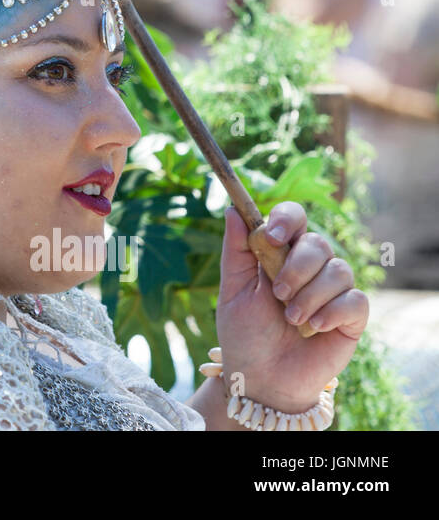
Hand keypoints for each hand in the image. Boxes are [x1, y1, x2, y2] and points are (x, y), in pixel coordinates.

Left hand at [215, 203, 368, 413]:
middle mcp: (310, 268)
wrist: (263, 379)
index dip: (287, 219)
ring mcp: (333, 291)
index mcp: (280, 254)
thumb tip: (233, 210)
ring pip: (338, 270)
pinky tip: (314, 328)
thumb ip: (235, 251)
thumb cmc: (246, 334)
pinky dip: (332, 312)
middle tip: (277, 293)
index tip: (272, 236)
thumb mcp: (233, 290)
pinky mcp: (352, 317)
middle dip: (296, 267)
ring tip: (291, 320)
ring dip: (310, 295)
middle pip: (318, 242)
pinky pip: (355, 299)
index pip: (294, 218)